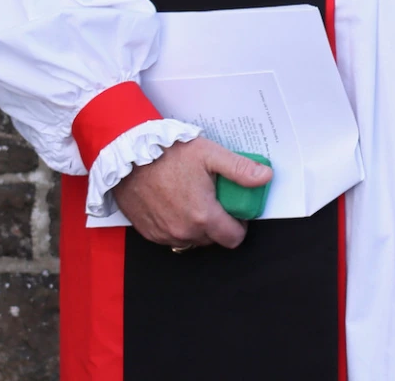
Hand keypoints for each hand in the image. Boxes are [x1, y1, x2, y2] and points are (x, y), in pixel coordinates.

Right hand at [112, 136, 272, 249]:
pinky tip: (175, 204)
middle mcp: (184, 231)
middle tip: (214, 199)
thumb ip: (240, 169)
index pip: (233, 238)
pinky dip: (177, 225)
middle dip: (218, 223)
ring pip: (191, 240)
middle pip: (213, 239)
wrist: (129, 155)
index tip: (235, 209)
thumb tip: (265, 177)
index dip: (239, 224)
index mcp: (203, 216)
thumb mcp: (211, 155)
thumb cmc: (169, 154)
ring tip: (193, 199)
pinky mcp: (148, 232)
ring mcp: (164, 234)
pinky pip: (171, 237)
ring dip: (197, 226)